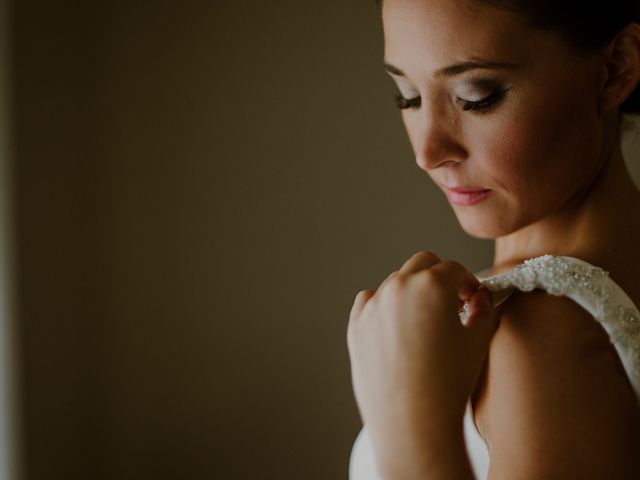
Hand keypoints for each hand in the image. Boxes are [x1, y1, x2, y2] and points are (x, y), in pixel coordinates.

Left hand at [347, 251, 497, 450]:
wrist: (413, 422)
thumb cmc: (448, 384)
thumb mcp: (478, 341)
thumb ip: (483, 308)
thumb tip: (479, 297)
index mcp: (431, 286)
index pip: (453, 268)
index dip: (467, 282)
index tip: (470, 297)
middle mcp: (398, 288)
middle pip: (422, 264)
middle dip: (439, 277)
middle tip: (450, 303)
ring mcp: (373, 306)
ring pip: (395, 282)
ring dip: (412, 292)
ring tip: (424, 322)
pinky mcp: (356, 325)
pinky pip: (369, 301)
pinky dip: (383, 306)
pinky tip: (397, 327)